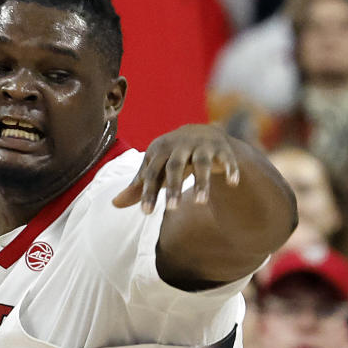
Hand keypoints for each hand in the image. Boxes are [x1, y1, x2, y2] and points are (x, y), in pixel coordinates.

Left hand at [112, 124, 239, 213]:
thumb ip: (138, 187)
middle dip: (173, 187)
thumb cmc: (171, 158)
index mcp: (160, 150)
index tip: (146, 213)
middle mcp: (180, 145)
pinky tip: (233, 184)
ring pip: (201, 163)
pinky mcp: (222, 148)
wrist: (201, 133)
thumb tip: (114, 204)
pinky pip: (226, 159)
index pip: (151, 173)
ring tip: (200, 202)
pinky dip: (230, 169)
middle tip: (171, 209)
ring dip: (201, 182)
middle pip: (174, 167)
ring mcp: (202, 146)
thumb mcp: (156, 169)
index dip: (148, 192)